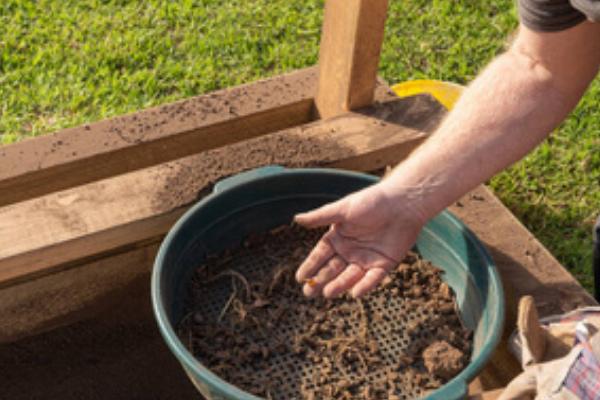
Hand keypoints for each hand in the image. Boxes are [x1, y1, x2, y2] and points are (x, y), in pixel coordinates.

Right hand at [294, 182, 425, 297]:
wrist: (403, 203)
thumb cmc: (372, 201)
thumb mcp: (343, 209)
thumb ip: (321, 217)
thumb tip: (296, 219)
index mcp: (339, 237)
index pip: (320, 255)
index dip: (310, 266)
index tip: (299, 278)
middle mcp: (350, 250)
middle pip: (332, 270)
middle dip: (320, 281)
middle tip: (308, 293)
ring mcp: (367, 259)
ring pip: (350, 276)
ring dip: (339, 285)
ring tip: (328, 293)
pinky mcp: (384, 264)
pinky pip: (372, 279)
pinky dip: (364, 286)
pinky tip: (354, 294)